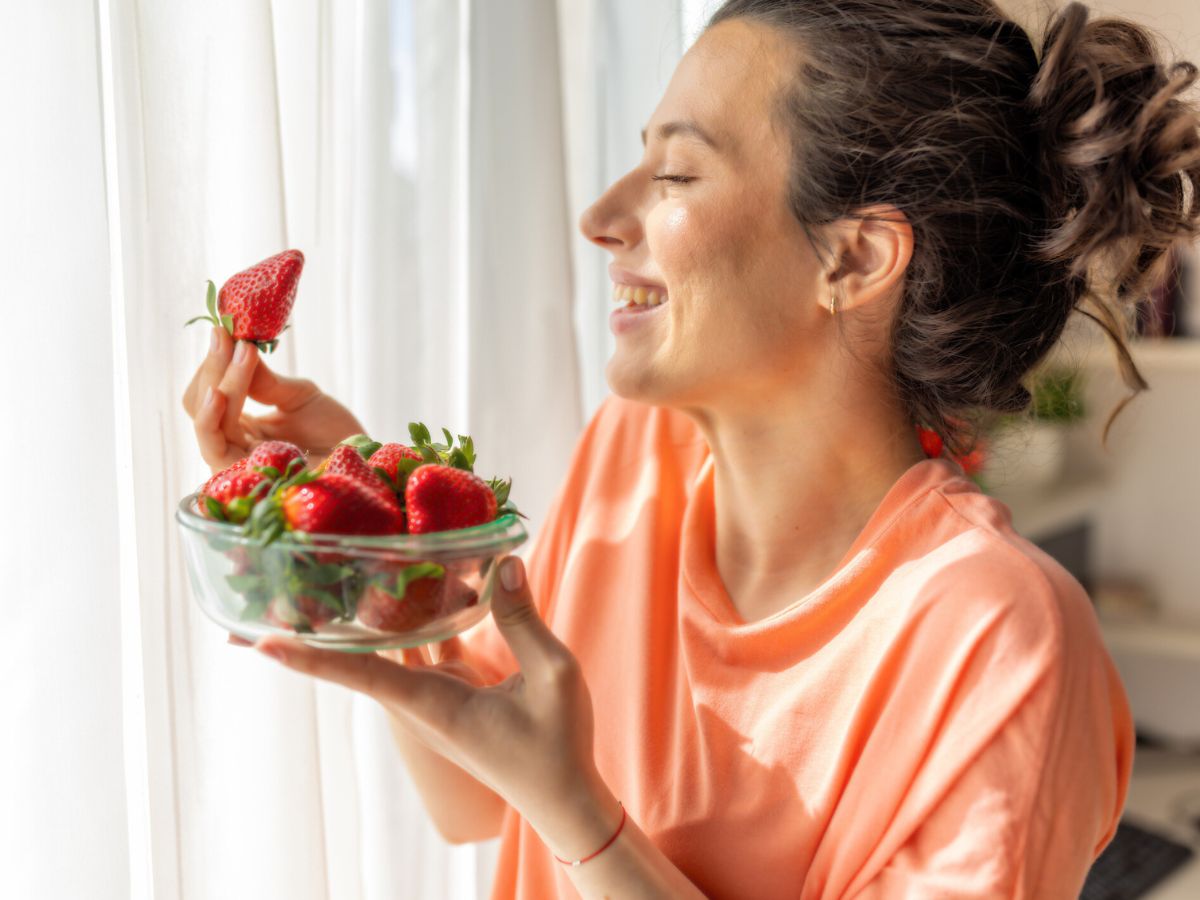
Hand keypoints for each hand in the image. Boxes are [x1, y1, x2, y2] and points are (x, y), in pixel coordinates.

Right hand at [181, 326, 365, 472]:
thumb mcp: (299, 396)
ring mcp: (235, 463)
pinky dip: (212, 418)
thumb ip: (265, 380)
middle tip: (227, 337)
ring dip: (220, 383)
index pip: (210, 393)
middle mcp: (232, 445)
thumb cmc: (334, 432)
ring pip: (206, 422)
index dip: (215, 362)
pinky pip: (215, 449)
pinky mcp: (244, 478)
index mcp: (241, 426)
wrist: (363, 460)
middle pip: (200, 405)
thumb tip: (235, 347)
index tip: (224, 330)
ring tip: (236, 353)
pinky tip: (219, 393)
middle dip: (214, 368)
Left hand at [247, 556, 616, 857]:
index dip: (312, 657)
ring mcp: (433, 696)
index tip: (260, 643)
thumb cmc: (558, 746)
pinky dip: (403, 619)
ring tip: (311, 587)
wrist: (563, 794)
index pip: (362, 674)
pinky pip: (416, 648)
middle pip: (354, 659)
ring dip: (351, 622)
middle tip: (257, 607)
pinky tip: (403, 587)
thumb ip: (523, 620)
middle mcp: (421, 701)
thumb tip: (501, 563)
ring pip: (382, 650)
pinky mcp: (451, 690)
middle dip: (307, 636)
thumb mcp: (553, 677)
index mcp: (434, 705)